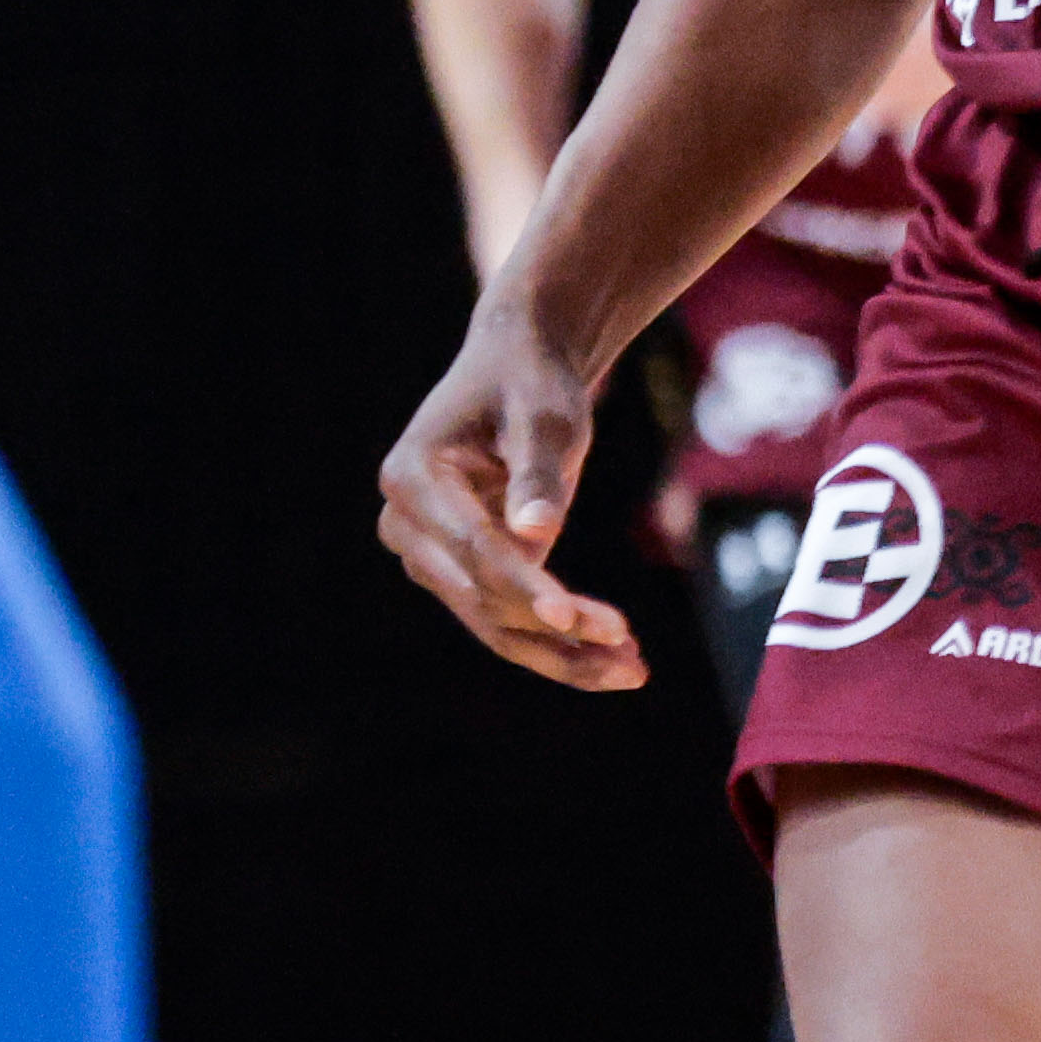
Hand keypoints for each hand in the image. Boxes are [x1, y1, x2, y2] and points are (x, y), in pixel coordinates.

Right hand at [377, 292, 643, 689]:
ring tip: (634, 671)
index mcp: (412, 476)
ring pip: (492, 622)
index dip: (527, 587)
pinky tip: (616, 658)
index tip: (580, 620)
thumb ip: (537, 473)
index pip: (474, 547)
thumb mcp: (544, 417)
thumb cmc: (530, 384)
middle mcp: (406, 523)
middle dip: (554, 630)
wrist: (515, 370)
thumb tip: (534, 534)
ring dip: (560, 652)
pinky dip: (559, 640)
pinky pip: (507, 618)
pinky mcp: (461, 571)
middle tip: (629, 651)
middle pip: (479, 597)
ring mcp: (430, 552)